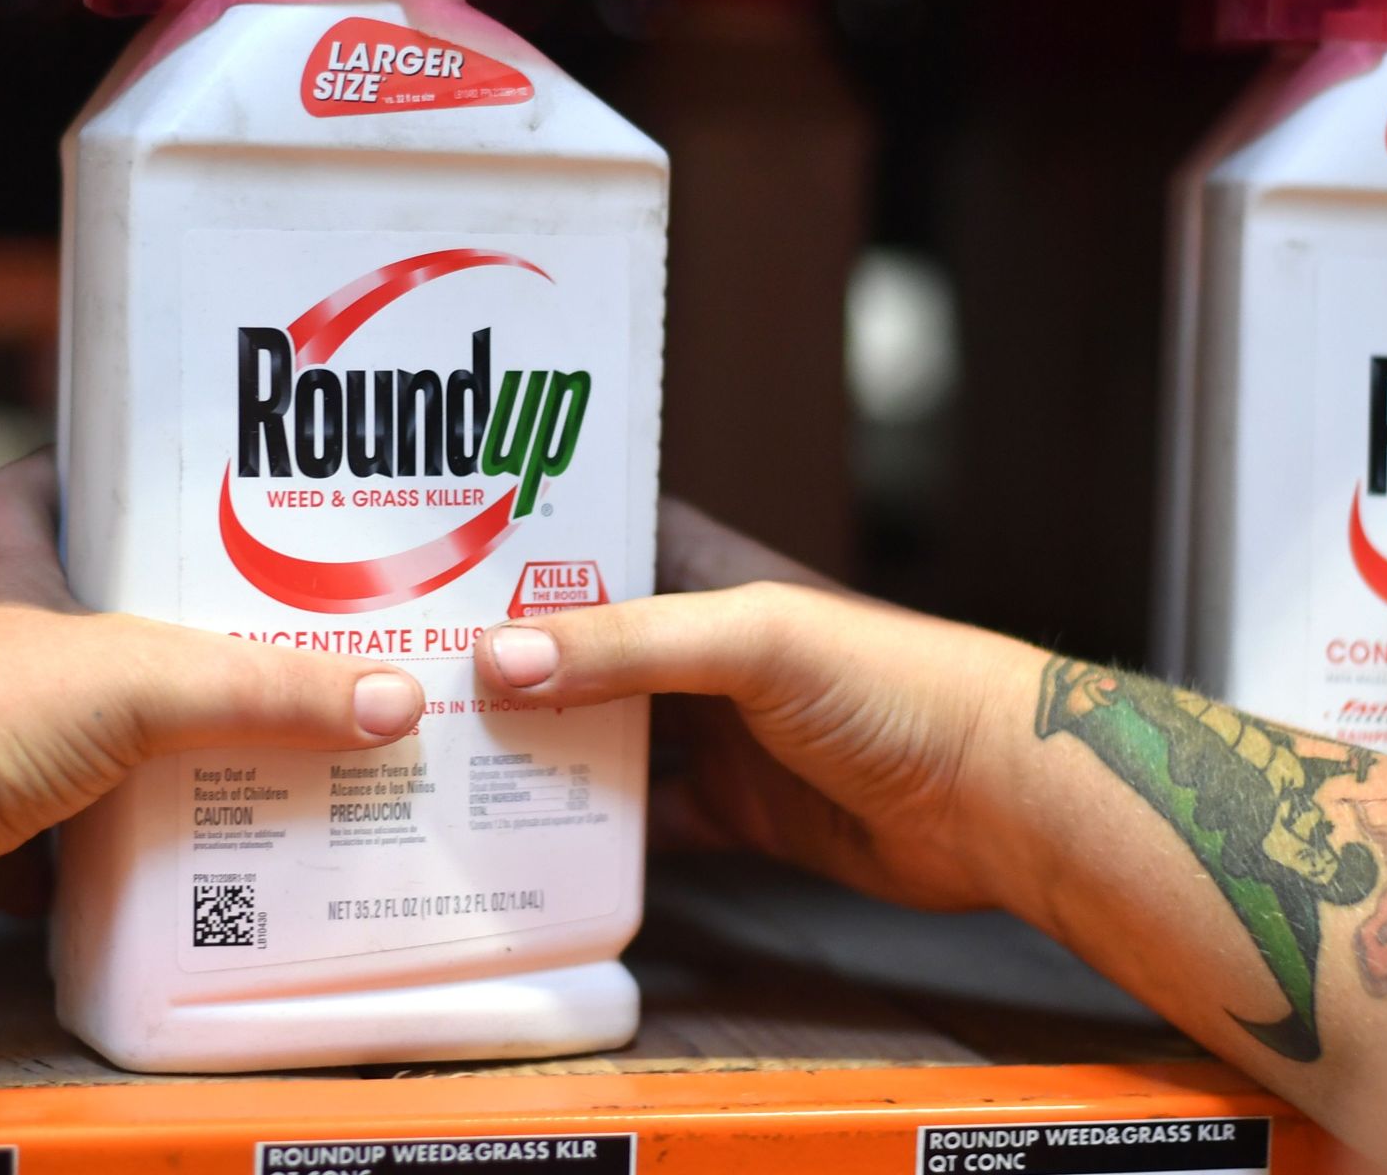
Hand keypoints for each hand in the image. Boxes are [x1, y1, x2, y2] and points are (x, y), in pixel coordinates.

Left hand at [0, 452, 425, 903]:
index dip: (75, 472)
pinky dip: (80, 823)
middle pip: (43, 603)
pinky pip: (30, 809)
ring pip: (37, 709)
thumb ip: (271, 691)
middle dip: (118, 613)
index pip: (24, 488)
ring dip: (102, 722)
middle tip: (211, 618)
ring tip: (201, 731)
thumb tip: (391, 699)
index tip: (135, 472)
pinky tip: (143, 839)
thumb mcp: (149, 683)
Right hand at [472, 499, 1045, 911]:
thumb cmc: (903, 683)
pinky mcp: (732, 814)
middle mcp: (700, 648)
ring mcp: (714, 733)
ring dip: (527, 753)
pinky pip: (638, 825)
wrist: (998, 799)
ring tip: (424, 760)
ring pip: (595, 739)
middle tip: (388, 674)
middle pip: (575, 648)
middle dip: (494, 661)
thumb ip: (631, 644)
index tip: (415, 553)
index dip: (512, 541)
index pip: (591, 536)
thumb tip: (499, 658)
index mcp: (707, 574)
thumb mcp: (756, 641)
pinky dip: (583, 840)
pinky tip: (515, 848)